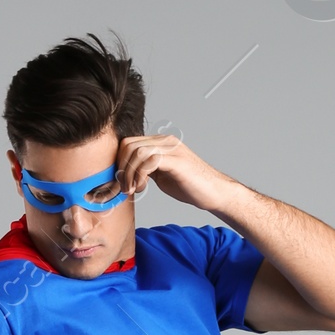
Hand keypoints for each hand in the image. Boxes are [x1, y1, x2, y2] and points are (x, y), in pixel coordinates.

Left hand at [113, 133, 231, 212]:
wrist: (214, 192)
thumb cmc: (190, 186)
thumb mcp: (161, 175)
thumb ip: (146, 169)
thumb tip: (126, 174)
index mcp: (160, 143)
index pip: (129, 143)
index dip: (120, 163)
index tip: (123, 183)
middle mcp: (165, 141)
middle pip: (129, 144)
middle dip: (122, 168)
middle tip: (126, 188)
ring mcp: (172, 149)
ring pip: (137, 152)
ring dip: (130, 174)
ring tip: (135, 190)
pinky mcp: (177, 161)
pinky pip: (150, 160)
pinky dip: (140, 176)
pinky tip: (143, 188)